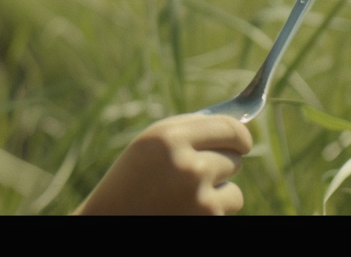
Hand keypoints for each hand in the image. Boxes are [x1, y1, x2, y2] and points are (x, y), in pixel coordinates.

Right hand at [75, 114, 252, 214]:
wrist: (108, 222)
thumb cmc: (132, 180)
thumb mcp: (151, 145)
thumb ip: (189, 131)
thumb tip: (238, 128)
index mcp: (169, 138)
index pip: (231, 129)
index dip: (241, 137)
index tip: (242, 142)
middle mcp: (186, 166)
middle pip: (235, 159)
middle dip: (222, 166)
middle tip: (195, 175)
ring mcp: (198, 198)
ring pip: (234, 191)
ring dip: (218, 194)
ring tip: (184, 198)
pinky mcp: (206, 221)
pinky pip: (226, 211)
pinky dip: (211, 213)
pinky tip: (183, 212)